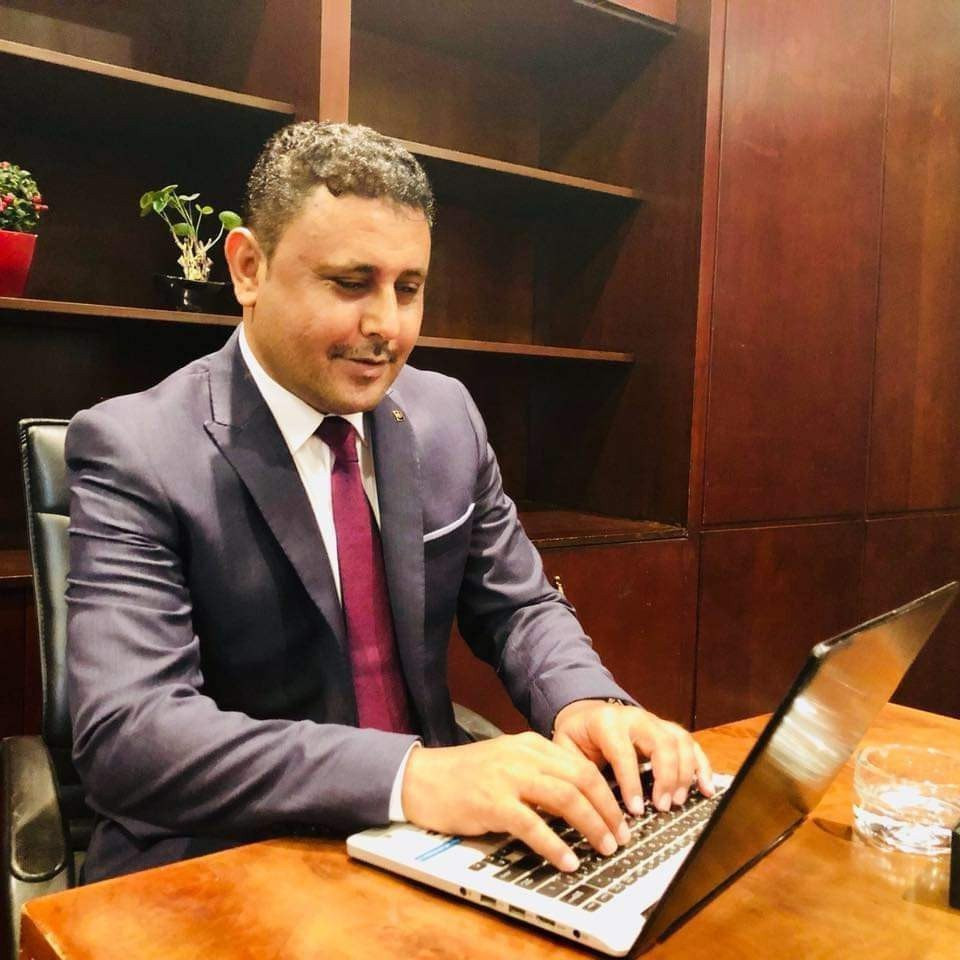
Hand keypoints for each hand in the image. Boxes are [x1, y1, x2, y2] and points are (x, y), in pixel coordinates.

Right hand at [401, 732, 632, 870]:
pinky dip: (555, 845)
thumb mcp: (507, 763)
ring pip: (565, 798)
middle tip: (621, 837)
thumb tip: (577, 803)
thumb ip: (539, 775)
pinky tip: (567, 860)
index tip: (621, 818)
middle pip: (581, 779)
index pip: (582, 766)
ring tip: (604, 848)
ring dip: (591, 826)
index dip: (608, 793)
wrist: (421, 778)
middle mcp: (523, 755)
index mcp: (530, 745)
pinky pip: (533, 825)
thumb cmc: (464, 776)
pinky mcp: (492, 802)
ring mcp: (508, 778)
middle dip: (607, 811)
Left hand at [552, 700, 713, 814]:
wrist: (585, 711)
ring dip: (684, 774)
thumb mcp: (565, 749)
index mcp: (607, 722)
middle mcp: (635, 718)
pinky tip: (707, 789)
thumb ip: (576, 770)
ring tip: (678, 801)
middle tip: (662, 806)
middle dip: (665, 777)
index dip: (631, 782)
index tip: (635, 811)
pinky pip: (691, 744)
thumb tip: (586, 805)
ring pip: (680, 742)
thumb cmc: (576, 734)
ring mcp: (654, 721)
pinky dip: (702, 766)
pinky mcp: (667, 729)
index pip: (624, 752)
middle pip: (661, 743)